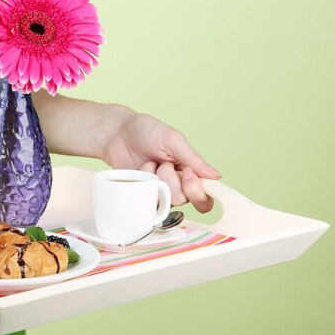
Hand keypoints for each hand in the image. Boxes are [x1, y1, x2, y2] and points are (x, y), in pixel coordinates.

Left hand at [103, 113, 219, 212]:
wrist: (118, 133)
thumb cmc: (146, 132)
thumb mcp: (173, 140)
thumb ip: (194, 159)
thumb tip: (216, 176)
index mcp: (191, 172)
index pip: (205, 195)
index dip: (197, 189)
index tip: (186, 172)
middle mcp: (177, 186)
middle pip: (184, 200)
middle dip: (171, 179)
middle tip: (164, 163)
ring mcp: (158, 192)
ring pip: (164, 200)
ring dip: (156, 179)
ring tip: (150, 163)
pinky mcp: (141, 196)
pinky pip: (147, 201)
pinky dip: (143, 184)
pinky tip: (140, 171)